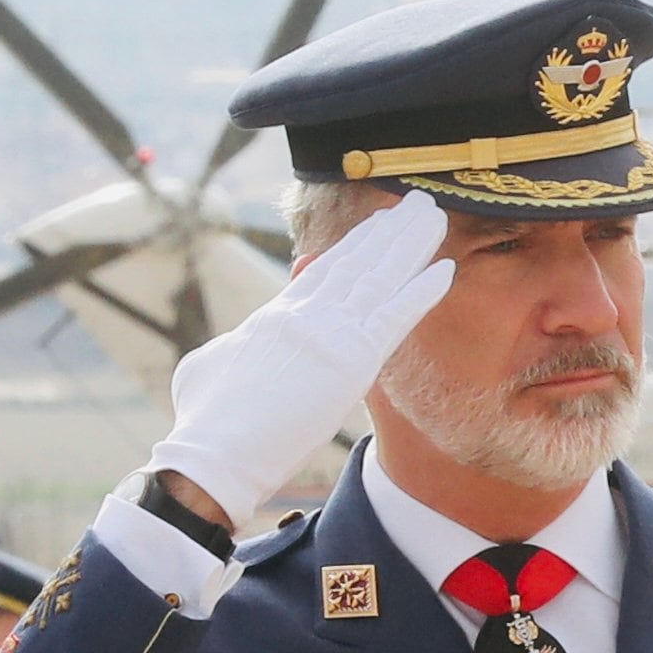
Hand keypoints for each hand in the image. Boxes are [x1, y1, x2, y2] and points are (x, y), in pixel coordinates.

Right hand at [146, 191, 453, 527]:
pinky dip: (421, 292)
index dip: (357, 245)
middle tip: (417, 204)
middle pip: (358, 263)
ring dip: (411, 245)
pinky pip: (395, 318)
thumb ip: (237, 347)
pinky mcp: (351, 360)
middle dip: (390, 232)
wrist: (215, 449)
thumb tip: (239, 349)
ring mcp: (330, 332)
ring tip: (433, 214)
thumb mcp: (214, 365)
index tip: (379, 224)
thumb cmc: (206, 418)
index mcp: (277, 315)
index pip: (325, 271)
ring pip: (380, 278)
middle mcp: (307, 314)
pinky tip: (446, 269)